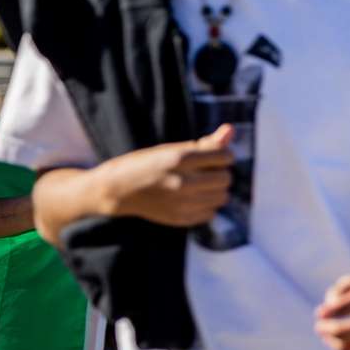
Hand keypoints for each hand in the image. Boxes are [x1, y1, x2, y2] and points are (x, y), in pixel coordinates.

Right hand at [98, 125, 233, 225]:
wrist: (118, 190)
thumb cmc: (147, 164)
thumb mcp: (173, 149)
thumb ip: (206, 143)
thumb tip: (231, 129)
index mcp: (180, 159)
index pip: (225, 157)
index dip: (224, 155)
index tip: (215, 156)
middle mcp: (183, 182)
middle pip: (226, 178)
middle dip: (221, 173)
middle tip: (206, 171)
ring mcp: (181, 204)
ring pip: (222, 197)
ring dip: (216, 190)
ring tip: (200, 185)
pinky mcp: (180, 219)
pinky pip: (211, 213)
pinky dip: (207, 206)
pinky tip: (193, 198)